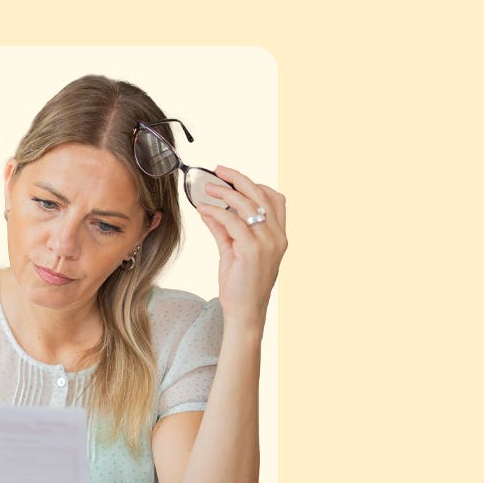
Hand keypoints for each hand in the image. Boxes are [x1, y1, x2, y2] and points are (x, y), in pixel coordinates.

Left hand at [196, 166, 287, 330]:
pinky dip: (216, 212)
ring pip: (247, 205)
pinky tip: (204, 209)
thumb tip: (210, 210)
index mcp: (279, 236)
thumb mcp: (233, 252)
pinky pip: (232, 221)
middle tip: (218, 170)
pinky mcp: (251, 250)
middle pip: (261, 195)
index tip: (233, 177)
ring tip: (208, 188)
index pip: (275, 199)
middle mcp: (277, 236)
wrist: (245, 312)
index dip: (255, 184)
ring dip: (225, 192)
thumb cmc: (241, 285)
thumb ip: (224, 230)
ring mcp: (267, 243)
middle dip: (239, 178)